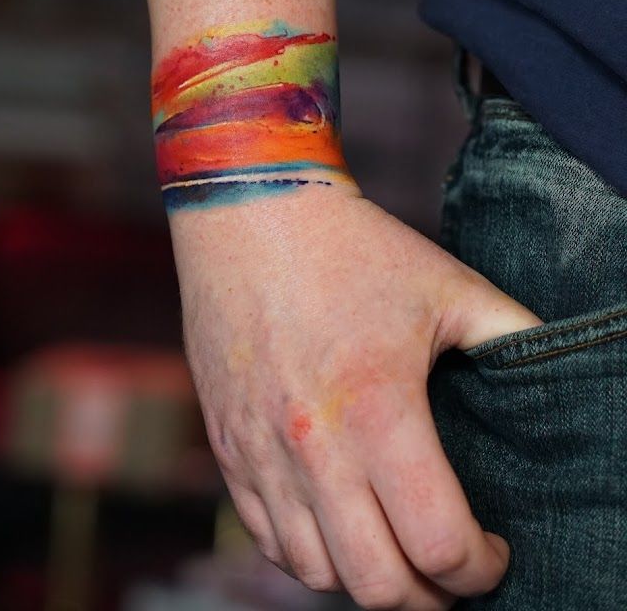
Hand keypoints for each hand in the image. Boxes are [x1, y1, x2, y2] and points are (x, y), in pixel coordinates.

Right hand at [169, 184, 542, 609]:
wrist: (248, 210)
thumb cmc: (350, 247)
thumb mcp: (447, 285)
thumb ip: (512, 334)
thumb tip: (556, 368)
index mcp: (378, 408)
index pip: (438, 544)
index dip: (482, 569)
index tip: (494, 553)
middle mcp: (314, 444)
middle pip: (377, 586)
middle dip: (429, 598)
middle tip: (451, 572)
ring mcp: (260, 451)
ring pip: (316, 574)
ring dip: (367, 580)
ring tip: (396, 550)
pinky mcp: (226, 444)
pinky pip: (266, 537)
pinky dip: (308, 553)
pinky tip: (338, 526)